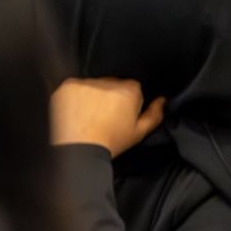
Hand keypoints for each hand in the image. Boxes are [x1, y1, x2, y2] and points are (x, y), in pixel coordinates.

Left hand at [51, 78, 165, 157]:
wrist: (81, 148)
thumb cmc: (111, 142)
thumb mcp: (139, 132)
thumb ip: (155, 114)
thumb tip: (162, 101)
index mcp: (129, 90)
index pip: (132, 86)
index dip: (127, 100)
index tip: (120, 113)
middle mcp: (108, 82)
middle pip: (112, 83)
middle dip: (109, 96)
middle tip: (104, 116)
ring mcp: (87, 82)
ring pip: (92, 85)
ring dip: (91, 95)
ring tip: (89, 116)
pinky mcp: (68, 85)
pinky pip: (74, 87)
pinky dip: (74, 96)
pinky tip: (77, 112)